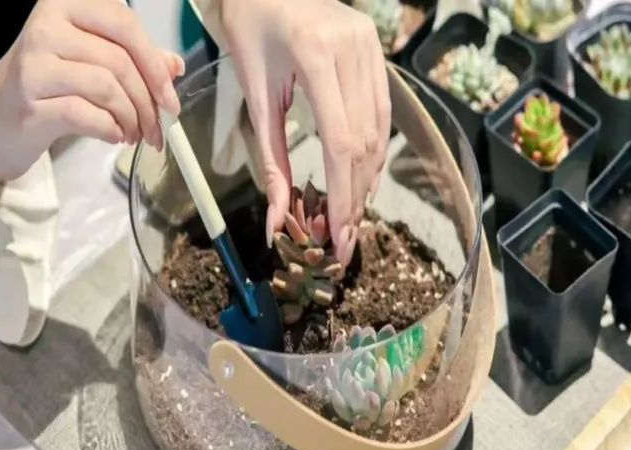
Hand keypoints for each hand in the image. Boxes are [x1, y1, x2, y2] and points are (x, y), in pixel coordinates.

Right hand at [0, 0, 184, 183]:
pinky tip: (114, 135)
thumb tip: (173, 66)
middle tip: (156, 125)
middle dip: (147, 100)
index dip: (154, 63)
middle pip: (119, 61)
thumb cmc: (49, 82)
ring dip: (130, 118)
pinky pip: (86, 115)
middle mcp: (46, 26)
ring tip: (133, 132)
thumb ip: (132, 56)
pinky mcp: (29, 101)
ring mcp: (34, 63)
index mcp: (66, 4)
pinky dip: (110, 129)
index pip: (125, 24)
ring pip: (106, 88)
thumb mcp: (90, 59)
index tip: (169, 96)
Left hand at [220, 0, 390, 265]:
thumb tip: (278, 219)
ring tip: (352, 216)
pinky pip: (381, 110)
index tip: (337, 233)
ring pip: (379, 129)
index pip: (340, 140)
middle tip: (344, 238)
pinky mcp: (376, 49)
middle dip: (355, 195)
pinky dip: (374, 150)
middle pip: (365, 140)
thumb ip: (269, 159)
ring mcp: (370, 46)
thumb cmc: (249, 30)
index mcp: (315, 54)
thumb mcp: (254, 94)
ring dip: (367, 178)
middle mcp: (352, 47)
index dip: (342, 193)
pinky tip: (363, 179)